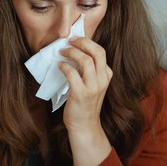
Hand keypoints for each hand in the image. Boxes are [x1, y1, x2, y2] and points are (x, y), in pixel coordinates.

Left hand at [59, 36, 111, 165]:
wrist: (84, 126)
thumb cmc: (85, 104)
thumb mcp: (93, 85)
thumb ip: (89, 71)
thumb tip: (75, 52)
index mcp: (106, 76)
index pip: (100, 52)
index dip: (88, 42)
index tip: (76, 39)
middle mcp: (102, 80)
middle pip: (97, 52)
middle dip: (82, 42)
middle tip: (70, 41)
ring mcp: (93, 87)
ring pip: (86, 60)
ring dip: (71, 53)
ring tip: (63, 52)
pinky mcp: (81, 94)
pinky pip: (72, 73)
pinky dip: (64, 67)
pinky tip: (59, 66)